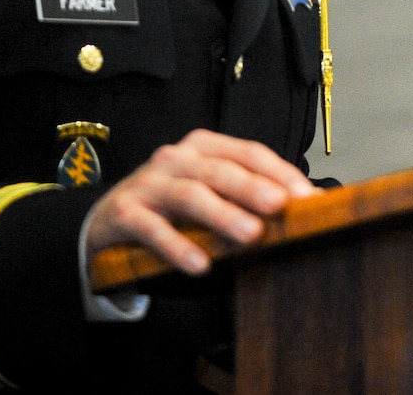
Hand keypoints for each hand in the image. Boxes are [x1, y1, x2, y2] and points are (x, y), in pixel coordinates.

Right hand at [84, 128, 319, 275]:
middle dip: (254, 188)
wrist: (105, 221)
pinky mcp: (124, 213)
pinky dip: (177, 246)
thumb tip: (304, 209)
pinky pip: (153, 229)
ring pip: (190, 195)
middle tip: (281, 206)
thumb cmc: (171, 208)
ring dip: (223, 214)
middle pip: (221, 171)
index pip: (248, 153)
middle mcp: (176, 159)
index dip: (280, 172)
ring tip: (250, 234)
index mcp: (203, 147)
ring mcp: (148, 184)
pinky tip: (199, 264)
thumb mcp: (208, 194)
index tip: (307, 196)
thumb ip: (245, 197)